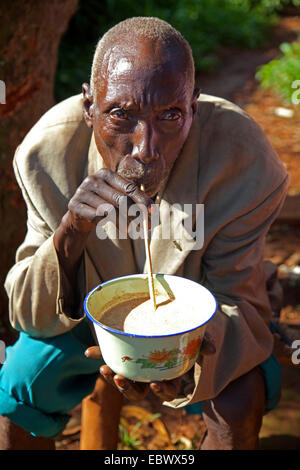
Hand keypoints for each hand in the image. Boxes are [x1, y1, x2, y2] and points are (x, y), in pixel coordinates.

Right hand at [65, 168, 153, 233]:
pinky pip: (97, 216)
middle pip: (120, 198)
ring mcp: (82, 191)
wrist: (79, 215)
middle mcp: (93, 179)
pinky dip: (110, 224)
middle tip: (144, 225)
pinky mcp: (75, 205)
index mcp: (106, 174)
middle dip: (134, 213)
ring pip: (109, 209)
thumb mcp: (118, 198)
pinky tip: (120, 229)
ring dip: (124, 221)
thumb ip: (133, 200)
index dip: (142, 200)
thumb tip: (152, 211)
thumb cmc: (104, 204)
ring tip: (131, 229)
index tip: (152, 212)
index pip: (129, 188)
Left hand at [85, 333, 214, 401]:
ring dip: (113, 377)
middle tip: (121, 378)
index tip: (157, 383)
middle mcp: (151, 376)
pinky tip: (89, 352)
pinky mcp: (124, 355)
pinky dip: (100, 355)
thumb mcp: (196, 338)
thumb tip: (212, 349)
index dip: (162, 390)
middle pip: (140, 391)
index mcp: (170, 375)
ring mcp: (136, 368)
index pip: (167, 390)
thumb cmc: (185, 336)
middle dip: (128, 389)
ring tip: (104, 369)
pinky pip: (111, 359)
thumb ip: (204, 342)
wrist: (172, 323)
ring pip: (124, 380)